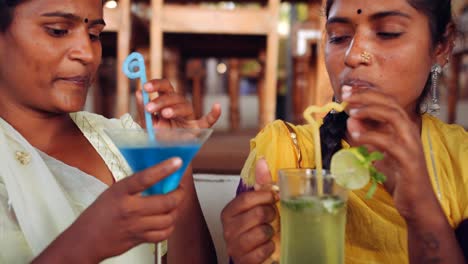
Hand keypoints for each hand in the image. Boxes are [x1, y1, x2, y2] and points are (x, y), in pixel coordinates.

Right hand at [70, 158, 184, 261]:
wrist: (85, 241)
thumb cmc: (98, 214)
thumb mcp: (112, 192)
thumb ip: (134, 187)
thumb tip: (159, 177)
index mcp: (120, 192)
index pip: (145, 178)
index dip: (163, 169)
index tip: (177, 161)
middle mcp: (130, 209)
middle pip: (165, 202)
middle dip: (179, 194)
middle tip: (179, 188)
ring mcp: (136, 226)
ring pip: (169, 218)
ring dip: (176, 209)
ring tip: (175, 203)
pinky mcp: (140, 239)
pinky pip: (164, 234)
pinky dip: (170, 226)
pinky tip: (168, 219)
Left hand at [136, 79, 220, 128]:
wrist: (163, 153)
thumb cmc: (155, 135)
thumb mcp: (146, 122)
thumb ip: (142, 108)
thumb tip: (138, 92)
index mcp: (167, 101)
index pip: (165, 87)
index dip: (156, 84)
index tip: (146, 87)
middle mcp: (179, 106)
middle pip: (174, 96)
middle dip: (161, 100)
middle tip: (149, 108)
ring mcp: (189, 117)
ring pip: (186, 106)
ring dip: (175, 109)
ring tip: (164, 114)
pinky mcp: (198, 129)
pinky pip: (208, 121)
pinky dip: (214, 114)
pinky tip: (217, 107)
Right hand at [221, 159, 277, 263]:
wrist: (259, 256)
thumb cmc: (259, 228)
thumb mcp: (261, 204)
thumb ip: (261, 184)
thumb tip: (262, 161)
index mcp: (229, 212)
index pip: (246, 198)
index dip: (264, 197)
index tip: (273, 197)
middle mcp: (228, 229)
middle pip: (257, 214)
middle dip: (270, 215)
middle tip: (270, 218)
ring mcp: (234, 246)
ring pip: (261, 232)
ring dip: (270, 232)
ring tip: (267, 232)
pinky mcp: (243, 261)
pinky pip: (264, 250)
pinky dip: (270, 248)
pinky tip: (266, 246)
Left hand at [342, 87, 439, 219]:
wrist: (414, 201)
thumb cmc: (395, 175)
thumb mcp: (374, 152)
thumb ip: (363, 137)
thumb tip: (349, 121)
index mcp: (401, 126)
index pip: (385, 100)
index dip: (365, 93)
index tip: (345, 90)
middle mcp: (408, 130)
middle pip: (389, 102)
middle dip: (366, 96)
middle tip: (345, 96)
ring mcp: (411, 143)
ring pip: (393, 116)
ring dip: (370, 110)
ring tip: (351, 112)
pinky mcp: (409, 159)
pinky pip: (390, 142)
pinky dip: (371, 137)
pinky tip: (355, 137)